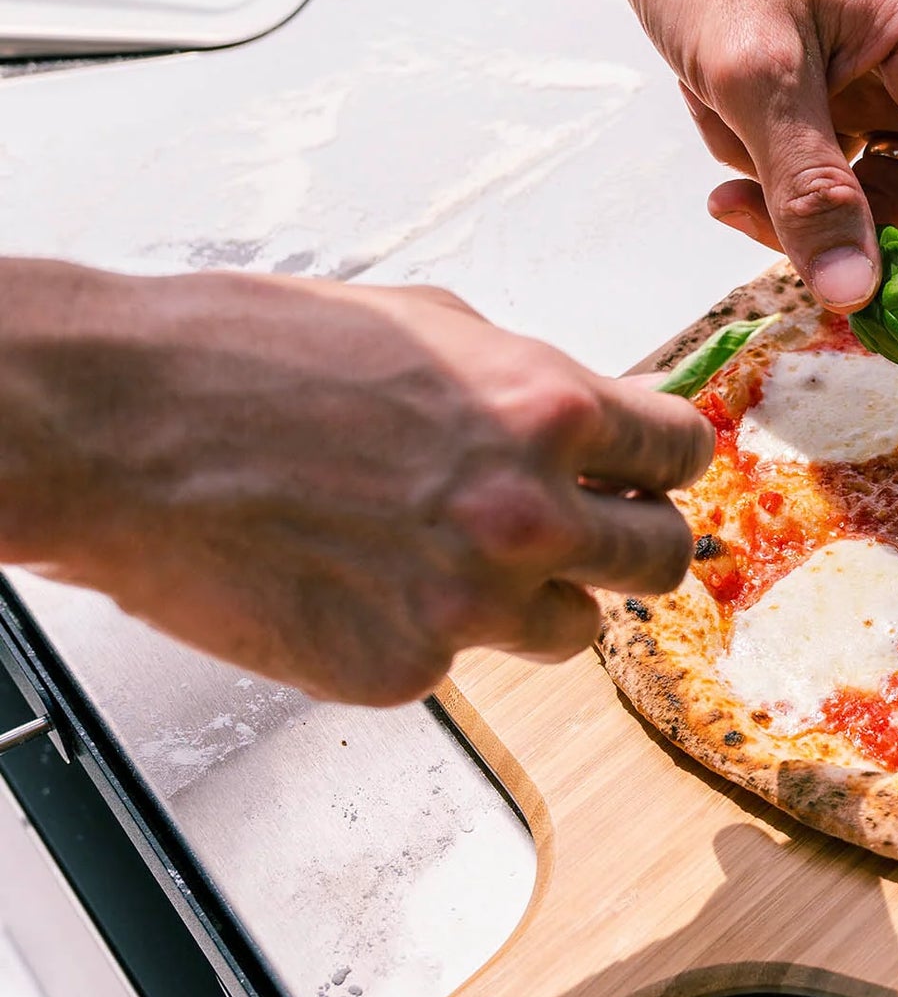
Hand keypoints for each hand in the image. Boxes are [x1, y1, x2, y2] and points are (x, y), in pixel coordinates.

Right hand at [3, 265, 712, 704]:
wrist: (116, 428)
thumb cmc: (250, 354)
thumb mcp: (430, 327)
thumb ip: (536, 388)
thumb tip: (604, 419)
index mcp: (547, 412)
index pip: (682, 455)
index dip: (664, 464)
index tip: (649, 473)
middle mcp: (528, 516)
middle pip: (659, 559)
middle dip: (631, 541)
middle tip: (592, 533)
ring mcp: (470, 604)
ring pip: (575, 629)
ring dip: (540, 599)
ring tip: (455, 557)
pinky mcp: (404, 668)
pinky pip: (462, 660)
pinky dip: (429, 629)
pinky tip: (359, 581)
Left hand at [604, 0, 897, 320]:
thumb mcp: (749, 74)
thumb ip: (807, 189)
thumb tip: (858, 294)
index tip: (889, 314)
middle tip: (861, 319)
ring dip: (831, 224)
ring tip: (733, 198)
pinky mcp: (863, 101)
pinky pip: (857, 181)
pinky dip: (801, 197)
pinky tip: (733, 169)